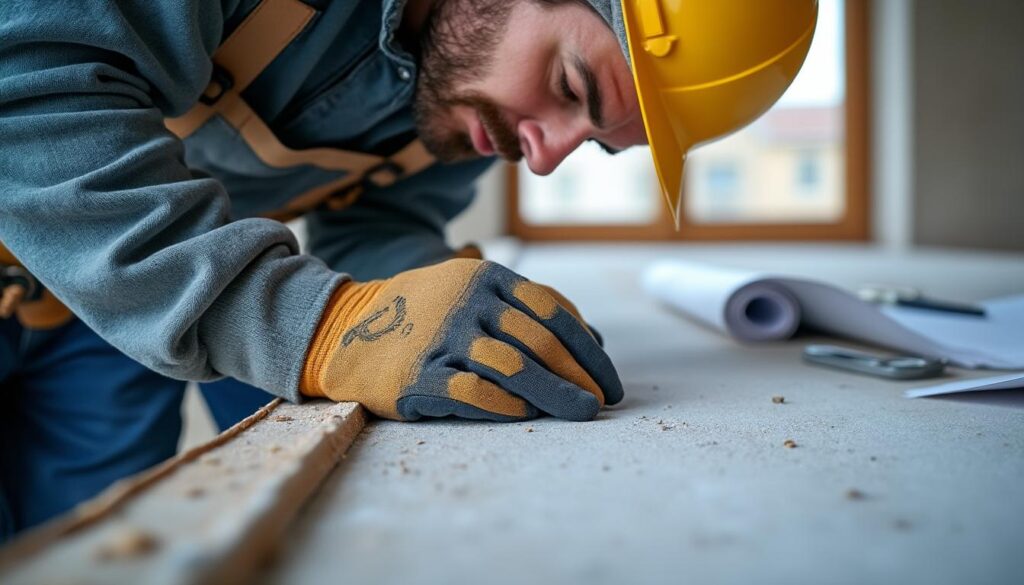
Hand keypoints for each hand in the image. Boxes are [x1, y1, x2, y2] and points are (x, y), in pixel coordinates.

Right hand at [300, 259, 622, 420]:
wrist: (344, 329)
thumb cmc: (423, 313)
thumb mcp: (473, 293)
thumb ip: (528, 308)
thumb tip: (593, 338)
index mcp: (486, 277)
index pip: (552, 311)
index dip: (587, 348)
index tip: (608, 377)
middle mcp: (467, 302)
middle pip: (540, 341)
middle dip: (579, 374)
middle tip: (603, 400)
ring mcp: (442, 337)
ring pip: (514, 367)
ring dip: (554, 394)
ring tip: (581, 412)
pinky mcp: (419, 375)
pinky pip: (475, 392)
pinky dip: (507, 405)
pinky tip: (528, 415)